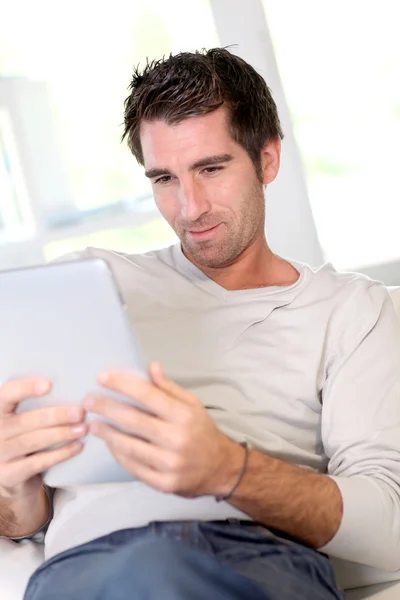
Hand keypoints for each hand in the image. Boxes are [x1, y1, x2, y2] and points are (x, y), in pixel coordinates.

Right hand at [0, 378, 87, 499]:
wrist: (12, 474)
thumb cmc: (23, 436)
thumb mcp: (22, 418)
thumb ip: (36, 405)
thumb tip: (71, 390)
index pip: (7, 394)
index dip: (26, 388)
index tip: (49, 385)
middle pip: (26, 421)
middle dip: (56, 416)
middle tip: (79, 412)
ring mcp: (0, 454)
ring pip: (33, 441)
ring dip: (61, 434)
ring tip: (82, 429)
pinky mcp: (9, 474)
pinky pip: (38, 462)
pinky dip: (60, 454)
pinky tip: (76, 447)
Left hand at [84, 363, 243, 497]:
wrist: (220, 469)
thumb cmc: (203, 432)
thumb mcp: (192, 405)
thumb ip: (169, 387)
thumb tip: (151, 367)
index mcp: (184, 415)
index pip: (147, 395)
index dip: (122, 384)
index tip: (102, 377)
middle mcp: (177, 438)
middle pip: (133, 419)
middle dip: (106, 408)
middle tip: (88, 400)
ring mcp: (169, 463)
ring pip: (129, 445)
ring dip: (107, 433)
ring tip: (94, 423)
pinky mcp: (164, 483)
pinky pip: (133, 467)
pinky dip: (118, 454)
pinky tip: (110, 444)